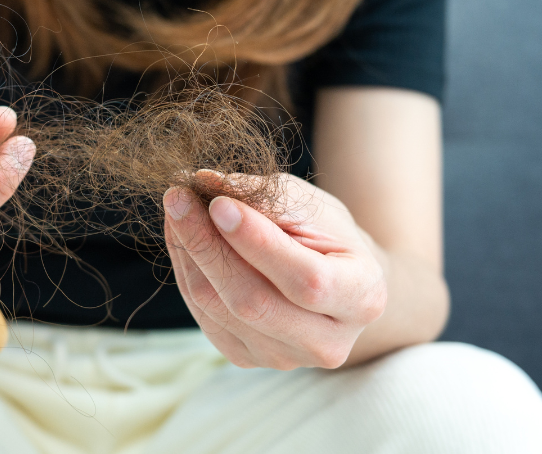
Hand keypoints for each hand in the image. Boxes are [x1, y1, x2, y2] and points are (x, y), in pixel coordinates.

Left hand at [164, 172, 387, 369]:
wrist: (334, 280)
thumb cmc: (328, 235)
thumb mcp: (311, 206)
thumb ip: (265, 198)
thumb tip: (206, 183)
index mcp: (362, 298)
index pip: (305, 280)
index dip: (257, 243)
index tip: (218, 203)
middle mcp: (328, 343)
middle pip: (253, 302)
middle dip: (207, 245)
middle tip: (178, 198)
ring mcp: (285, 358)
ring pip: (218, 309)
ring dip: (188, 253)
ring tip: (178, 209)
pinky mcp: (247, 358)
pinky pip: (203, 316)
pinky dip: (187, 272)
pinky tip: (183, 238)